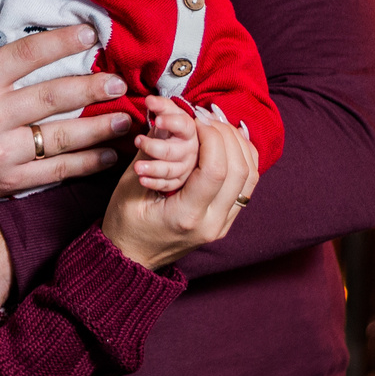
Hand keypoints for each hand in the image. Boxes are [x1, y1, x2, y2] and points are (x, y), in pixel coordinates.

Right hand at [0, 4, 135, 215]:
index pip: (25, 55)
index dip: (61, 41)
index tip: (90, 32)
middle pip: (51, 97)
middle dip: (91, 87)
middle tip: (118, 80)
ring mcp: (0, 152)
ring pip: (60, 137)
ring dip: (99, 128)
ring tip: (126, 118)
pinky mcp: (8, 180)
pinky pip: (55, 171)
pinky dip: (86, 163)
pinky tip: (108, 154)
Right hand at [101, 105, 260, 269]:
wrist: (131, 258)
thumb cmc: (124, 226)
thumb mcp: (127, 187)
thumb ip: (150, 151)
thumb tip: (167, 117)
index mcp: (186, 217)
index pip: (216, 171)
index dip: (211, 137)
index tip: (195, 119)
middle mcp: (212, 223)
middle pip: (240, 171)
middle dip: (227, 135)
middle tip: (207, 117)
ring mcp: (223, 224)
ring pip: (250, 176)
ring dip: (239, 144)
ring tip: (217, 124)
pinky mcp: (226, 220)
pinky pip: (247, 185)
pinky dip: (243, 157)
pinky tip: (229, 139)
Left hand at [129, 96, 198, 191]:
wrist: (166, 157)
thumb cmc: (167, 131)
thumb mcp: (165, 120)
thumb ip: (162, 109)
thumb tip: (150, 100)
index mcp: (189, 131)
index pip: (184, 125)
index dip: (171, 122)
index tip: (157, 120)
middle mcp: (190, 150)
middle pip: (176, 151)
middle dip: (156, 147)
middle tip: (138, 141)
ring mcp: (185, 168)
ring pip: (171, 170)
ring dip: (153, 167)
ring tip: (137, 167)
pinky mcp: (178, 183)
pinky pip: (167, 185)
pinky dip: (153, 182)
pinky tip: (142, 179)